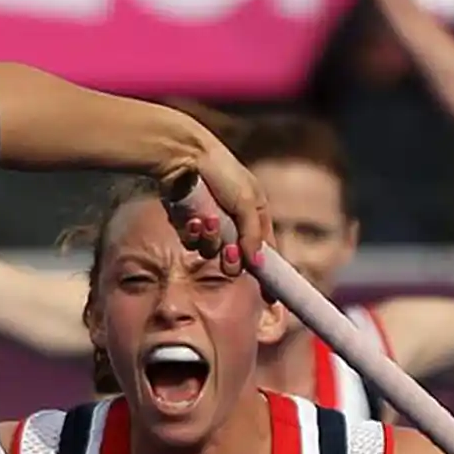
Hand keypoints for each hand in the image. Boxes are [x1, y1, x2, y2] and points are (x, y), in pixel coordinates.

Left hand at [166, 137, 270, 274]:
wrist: (183, 157)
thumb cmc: (222, 172)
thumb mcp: (248, 201)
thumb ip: (253, 234)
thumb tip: (257, 264)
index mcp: (255, 213)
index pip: (265, 251)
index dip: (267, 273)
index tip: (270, 297)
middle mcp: (234, 222)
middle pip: (238, 259)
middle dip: (233, 260)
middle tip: (229, 254)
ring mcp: (211, 225)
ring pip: (214, 252)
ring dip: (211, 240)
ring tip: (207, 220)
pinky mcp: (188, 225)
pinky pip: (193, 243)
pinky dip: (194, 233)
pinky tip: (192, 218)